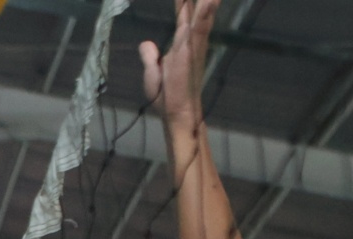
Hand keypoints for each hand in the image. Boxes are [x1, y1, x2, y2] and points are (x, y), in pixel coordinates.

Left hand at [140, 0, 216, 133]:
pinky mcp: (189, 54)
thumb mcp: (152, 72)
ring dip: (206, 3)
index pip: (183, 18)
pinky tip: (205, 3)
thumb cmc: (166, 96)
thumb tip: (146, 43)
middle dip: (200, 0)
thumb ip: (150, 56)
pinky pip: (196, 31)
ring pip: (201, 18)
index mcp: (182, 45)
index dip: (183, 3)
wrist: (175, 113)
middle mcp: (191, 42)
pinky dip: (201, 16)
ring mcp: (192, 47)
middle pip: (196, 13)